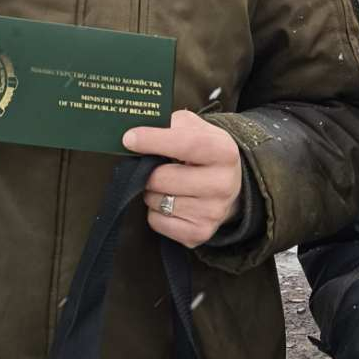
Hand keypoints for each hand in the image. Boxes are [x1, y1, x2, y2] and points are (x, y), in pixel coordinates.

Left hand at [120, 110, 242, 247]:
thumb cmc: (204, 153)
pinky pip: (157, 222)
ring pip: (157, 201)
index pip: (186, 144)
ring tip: (167, 185)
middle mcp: (223, 184)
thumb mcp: (196, 129)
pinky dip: (156, 212)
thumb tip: (137, 133)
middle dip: (149, 171)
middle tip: (155, 167)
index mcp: (224, 152)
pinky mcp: (199, 233)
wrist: (228, 186)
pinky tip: (171, 203)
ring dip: (153, 192)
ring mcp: (213, 212)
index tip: (129, 139)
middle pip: (163, 178)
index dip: (154, 140)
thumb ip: (172, 124)